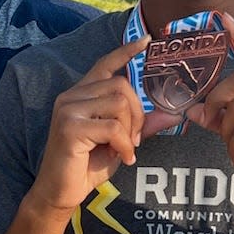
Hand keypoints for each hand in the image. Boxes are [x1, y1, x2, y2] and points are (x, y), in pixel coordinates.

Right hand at [30, 37, 147, 214]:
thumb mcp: (120, 142)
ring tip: (125, 149)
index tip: (146, 41)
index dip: (126, 51)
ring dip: (130, 130)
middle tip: (135, 139)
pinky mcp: (70, 127)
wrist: (60, 193)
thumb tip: (173, 114)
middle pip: (121, 85)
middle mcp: (71, 96)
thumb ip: (142, 125)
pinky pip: (112, 127)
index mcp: (80, 94)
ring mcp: (68, 109)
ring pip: (118, 104)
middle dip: (137, 114)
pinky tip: (123, 157)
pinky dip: (124, 144)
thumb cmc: (87, 166)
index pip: (105, 63)